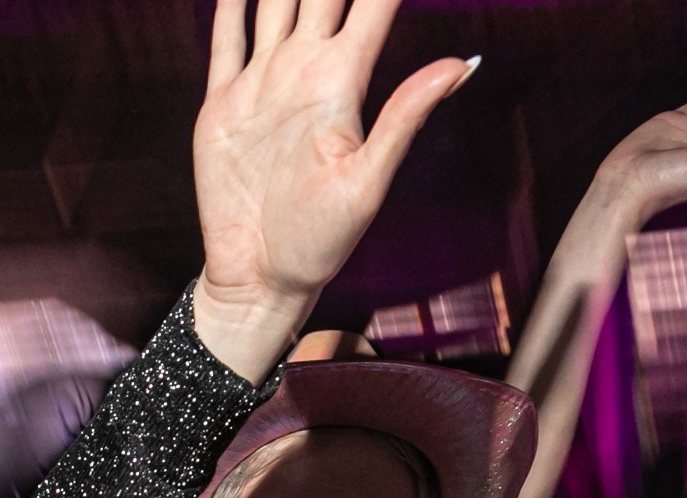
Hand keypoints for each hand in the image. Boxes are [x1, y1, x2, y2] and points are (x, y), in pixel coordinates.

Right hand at [194, 0, 475, 336]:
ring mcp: (261, 85)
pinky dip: (231, 2)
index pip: (372, 1)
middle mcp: (303, 72)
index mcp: (342, 83)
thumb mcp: (367, 182)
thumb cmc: (319, 244)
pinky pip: (226, 40)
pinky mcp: (222, 107)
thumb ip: (406, 117)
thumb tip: (463, 63)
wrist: (258, 281)